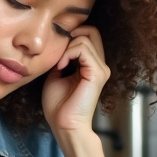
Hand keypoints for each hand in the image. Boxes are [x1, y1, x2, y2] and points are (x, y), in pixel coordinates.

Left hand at [42, 26, 109, 141]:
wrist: (64, 125)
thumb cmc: (59, 106)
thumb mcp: (56, 76)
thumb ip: (61, 59)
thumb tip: (58, 46)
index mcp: (91, 65)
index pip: (89, 35)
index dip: (71, 35)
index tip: (56, 50)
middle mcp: (99, 65)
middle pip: (92, 31)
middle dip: (71, 35)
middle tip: (58, 52)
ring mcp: (101, 69)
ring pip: (85, 37)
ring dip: (66, 47)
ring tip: (58, 65)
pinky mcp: (97, 73)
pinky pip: (83, 48)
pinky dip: (68, 53)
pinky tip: (61, 67)